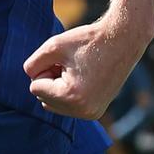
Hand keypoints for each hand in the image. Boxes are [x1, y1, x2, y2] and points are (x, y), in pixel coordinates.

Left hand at [23, 15, 149, 120]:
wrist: (124, 40)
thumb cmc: (89, 40)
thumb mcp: (54, 46)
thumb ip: (33, 63)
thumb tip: (29, 77)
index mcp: (72, 96)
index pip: (35, 88)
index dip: (45, 69)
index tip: (64, 59)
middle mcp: (83, 111)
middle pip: (43, 99)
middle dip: (51, 80)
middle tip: (72, 64)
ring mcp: (91, 114)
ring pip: (54, 105)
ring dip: (59, 87)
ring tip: (78, 70)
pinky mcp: (96, 112)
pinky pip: (68, 106)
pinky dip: (69, 92)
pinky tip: (85, 78)